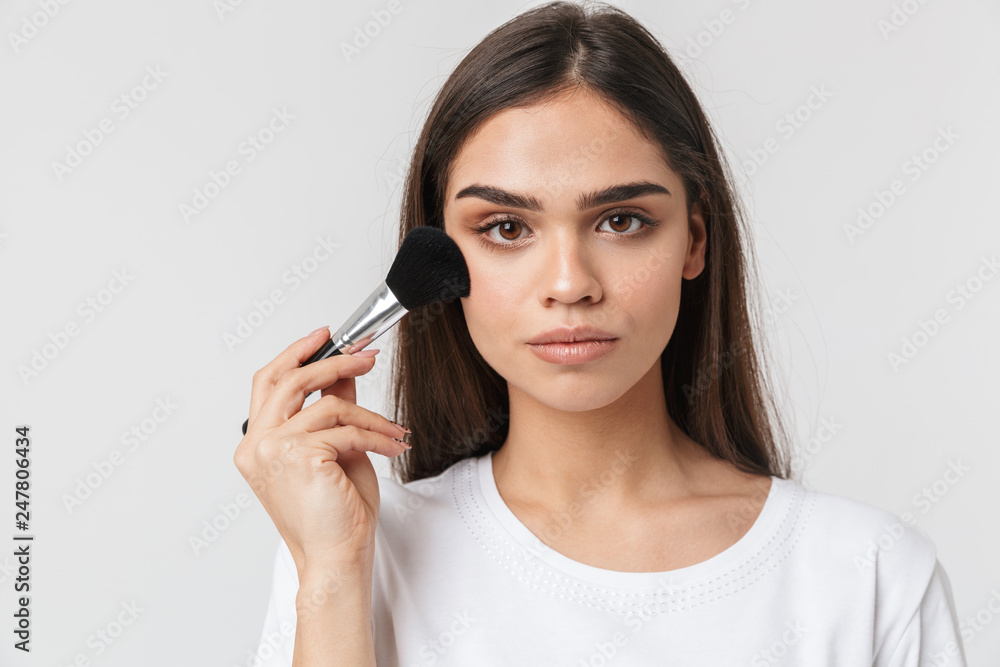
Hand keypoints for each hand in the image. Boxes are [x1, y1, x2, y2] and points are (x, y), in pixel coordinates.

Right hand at [233, 327, 408, 575]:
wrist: (337, 558)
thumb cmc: (335, 515)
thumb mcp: (335, 450)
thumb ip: (333, 409)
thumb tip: (345, 372)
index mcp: (256, 443)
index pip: (268, 382)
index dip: (297, 352)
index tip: (327, 336)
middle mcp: (256, 445)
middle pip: (291, 380)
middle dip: (334, 362)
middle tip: (367, 356)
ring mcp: (272, 450)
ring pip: (329, 406)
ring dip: (371, 415)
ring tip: (394, 430)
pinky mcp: (299, 455)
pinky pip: (346, 429)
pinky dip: (376, 434)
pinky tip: (392, 445)